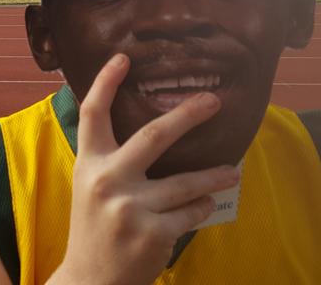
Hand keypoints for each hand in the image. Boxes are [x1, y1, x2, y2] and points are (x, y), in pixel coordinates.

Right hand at [50, 54, 239, 284]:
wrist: (89, 277)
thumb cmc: (92, 224)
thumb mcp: (90, 184)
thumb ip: (110, 157)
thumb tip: (148, 128)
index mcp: (89, 163)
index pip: (93, 113)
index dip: (106, 82)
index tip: (123, 58)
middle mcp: (107, 180)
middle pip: (152, 136)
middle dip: (187, 116)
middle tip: (213, 102)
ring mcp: (130, 207)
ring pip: (185, 182)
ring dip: (214, 176)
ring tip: (231, 172)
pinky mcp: (153, 233)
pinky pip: (190, 212)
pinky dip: (201, 206)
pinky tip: (205, 204)